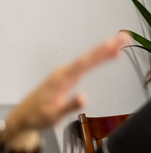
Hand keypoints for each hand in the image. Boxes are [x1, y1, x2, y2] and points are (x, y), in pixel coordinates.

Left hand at [3, 33, 129, 146]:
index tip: (113, 44)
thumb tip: (84, 98)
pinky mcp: (67, 75)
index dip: (100, 53)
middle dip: (107, 47)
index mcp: (62, 79)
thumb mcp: (53, 115)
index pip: (84, 63)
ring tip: (121, 43)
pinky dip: (98, 58)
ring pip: (88, 58)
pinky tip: (107, 56)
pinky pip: (86, 63)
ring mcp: (65, 72)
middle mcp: (64, 72)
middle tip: (124, 37)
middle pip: (89, 57)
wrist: (24, 116)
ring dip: (104, 50)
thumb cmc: (38, 116)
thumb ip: (69, 106)